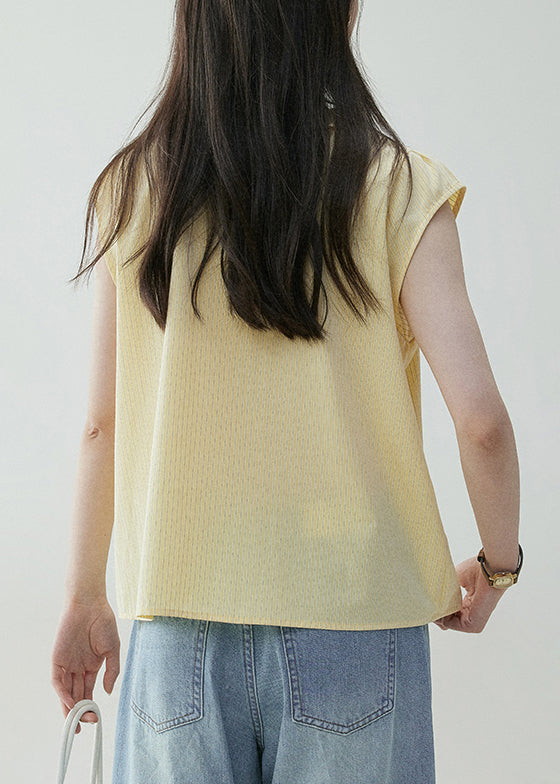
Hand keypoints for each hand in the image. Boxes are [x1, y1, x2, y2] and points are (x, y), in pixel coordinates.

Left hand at [51, 597, 119, 733]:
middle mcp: (77, 668)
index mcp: (91, 666)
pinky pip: (58, 680)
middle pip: (76, 695)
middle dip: (79, 712)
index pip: (88, 692)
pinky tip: (70, 702)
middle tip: (84, 725)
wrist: (90, 604)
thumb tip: (108, 692)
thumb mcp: (113, 650)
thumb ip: (112, 671)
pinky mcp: (57, 659)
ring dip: (69, 707)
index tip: (95, 718)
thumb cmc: (103, 622)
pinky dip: (62, 693)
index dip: (90, 706)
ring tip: (76, 721)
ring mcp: (67, 664)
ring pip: (65, 692)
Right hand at [433, 556, 508, 632]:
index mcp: (469, 604)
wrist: (491, 568)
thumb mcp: (457, 579)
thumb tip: (431, 593)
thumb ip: (446, 589)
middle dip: (436, 613)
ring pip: (449, 623)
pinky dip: (443, 618)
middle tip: (425, 604)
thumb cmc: (478, 570)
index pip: (451, 612)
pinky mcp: (475, 623)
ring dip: (438, 615)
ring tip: (430, 605)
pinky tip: (437, 608)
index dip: (438, 608)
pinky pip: (453, 625)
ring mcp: (475, 621)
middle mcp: (472, 614)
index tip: (428, 601)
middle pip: (449, 619)